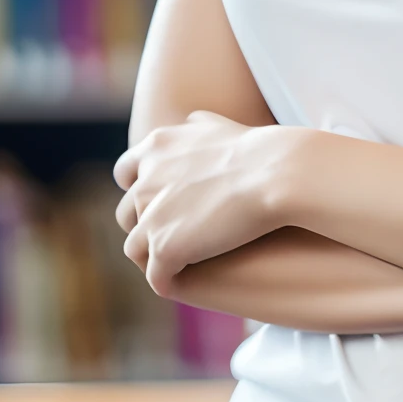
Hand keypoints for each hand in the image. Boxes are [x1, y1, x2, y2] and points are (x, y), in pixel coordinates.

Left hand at [113, 112, 298, 295]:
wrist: (276, 173)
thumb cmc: (260, 149)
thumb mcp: (219, 125)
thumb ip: (198, 126)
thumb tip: (192, 120)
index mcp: (155, 148)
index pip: (126, 174)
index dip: (139, 190)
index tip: (159, 201)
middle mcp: (145, 181)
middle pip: (127, 213)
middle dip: (144, 225)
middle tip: (171, 236)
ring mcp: (152, 217)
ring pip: (136, 247)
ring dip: (153, 256)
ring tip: (174, 264)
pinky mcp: (166, 248)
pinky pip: (157, 275)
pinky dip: (166, 280)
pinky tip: (181, 281)